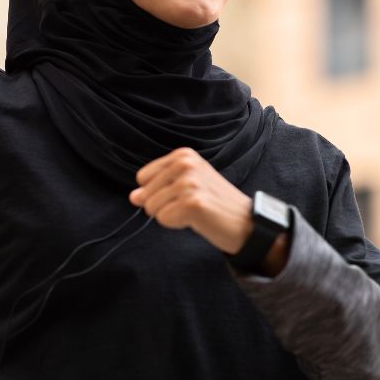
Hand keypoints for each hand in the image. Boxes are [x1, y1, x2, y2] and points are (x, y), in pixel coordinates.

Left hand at [128, 147, 253, 254]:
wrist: (245, 222)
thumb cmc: (215, 204)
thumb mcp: (185, 188)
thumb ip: (158, 188)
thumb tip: (134, 197)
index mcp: (183, 155)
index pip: (143, 177)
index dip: (157, 192)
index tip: (181, 195)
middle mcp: (186, 163)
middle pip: (145, 194)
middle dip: (163, 207)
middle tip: (191, 206)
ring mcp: (190, 182)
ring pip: (152, 208)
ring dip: (171, 216)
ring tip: (195, 212)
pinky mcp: (193, 202)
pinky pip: (164, 219)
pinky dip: (177, 224)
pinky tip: (197, 219)